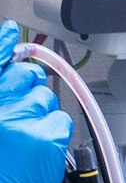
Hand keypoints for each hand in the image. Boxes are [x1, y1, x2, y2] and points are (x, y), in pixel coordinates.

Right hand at [0, 22, 73, 182]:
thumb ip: (0, 104)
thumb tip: (10, 76)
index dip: (2, 45)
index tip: (10, 31)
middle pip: (26, 78)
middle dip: (29, 91)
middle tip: (24, 113)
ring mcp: (21, 120)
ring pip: (47, 99)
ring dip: (43, 115)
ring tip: (28, 139)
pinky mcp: (46, 137)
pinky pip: (62, 121)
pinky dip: (57, 134)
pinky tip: (42, 151)